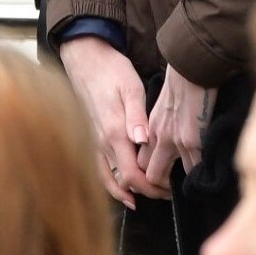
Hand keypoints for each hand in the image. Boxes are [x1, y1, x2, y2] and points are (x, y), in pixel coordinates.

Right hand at [59, 36, 154, 207]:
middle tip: (168, 193)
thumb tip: (142, 142)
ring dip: (129, 192)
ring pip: (109, 181)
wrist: (86, 59)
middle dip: (147, 191)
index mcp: (114, 133)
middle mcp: (102, 144)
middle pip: (124, 182)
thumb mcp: (130, 87)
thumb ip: (137, 116)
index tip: (170, 190)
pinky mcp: (91, 139)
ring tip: (149, 195)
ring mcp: (94, 143)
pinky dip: (113, 184)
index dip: (152, 188)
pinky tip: (124, 188)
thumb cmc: (111, 71)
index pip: (133, 176)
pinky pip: (100, 170)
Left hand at [138, 66, 214, 189]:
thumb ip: (156, 127)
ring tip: (188, 186)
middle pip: (151, 176)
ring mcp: (176, 142)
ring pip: (171, 177)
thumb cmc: (180, 83)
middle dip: (159, 189)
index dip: (148, 177)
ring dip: (179, 184)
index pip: (141, 164)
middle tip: (172, 192)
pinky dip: (199, 174)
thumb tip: (155, 144)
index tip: (161, 182)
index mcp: (150, 131)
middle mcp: (159, 139)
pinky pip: (195, 169)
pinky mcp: (193, 141)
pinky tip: (204, 175)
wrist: (192, 68)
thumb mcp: (161, 107)